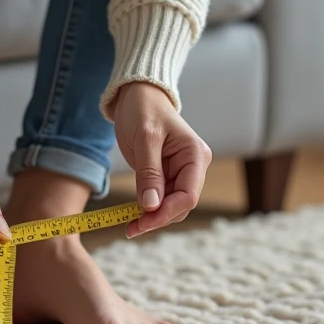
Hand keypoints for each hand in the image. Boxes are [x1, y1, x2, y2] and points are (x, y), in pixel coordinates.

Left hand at [113, 82, 211, 237]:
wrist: (137, 95)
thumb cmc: (143, 109)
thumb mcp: (145, 139)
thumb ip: (149, 173)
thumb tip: (151, 206)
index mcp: (195, 155)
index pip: (188, 196)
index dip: (166, 213)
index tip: (142, 223)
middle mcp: (193, 166)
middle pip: (181, 204)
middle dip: (158, 217)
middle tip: (131, 228)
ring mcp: (181, 172)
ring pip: (171, 205)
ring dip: (152, 216)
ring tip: (128, 223)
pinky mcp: (168, 174)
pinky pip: (161, 198)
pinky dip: (148, 208)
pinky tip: (132, 213)